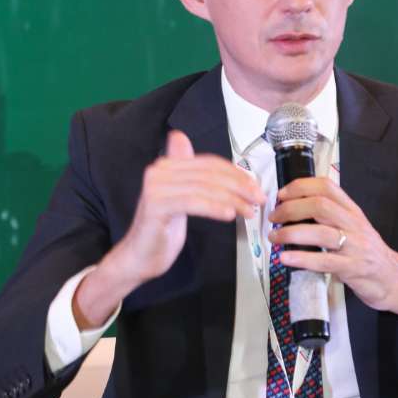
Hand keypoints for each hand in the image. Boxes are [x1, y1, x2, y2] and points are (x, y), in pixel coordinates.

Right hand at [73, 130, 264, 329]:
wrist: (139, 257)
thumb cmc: (162, 230)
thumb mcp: (183, 199)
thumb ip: (193, 176)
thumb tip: (185, 140)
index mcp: (167, 166)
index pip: (210, 163)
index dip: (236, 173)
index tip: (255, 186)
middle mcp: (159, 171)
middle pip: (209, 174)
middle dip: (239, 186)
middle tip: (257, 199)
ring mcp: (156, 187)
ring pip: (205, 188)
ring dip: (233, 200)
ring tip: (248, 211)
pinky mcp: (156, 205)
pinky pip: (193, 202)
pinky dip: (214, 207)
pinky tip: (229, 215)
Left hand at [268, 176, 397, 324]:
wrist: (395, 279)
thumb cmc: (368, 254)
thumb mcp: (354, 227)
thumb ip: (331, 217)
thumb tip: (295, 210)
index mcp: (352, 211)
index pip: (326, 187)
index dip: (300, 187)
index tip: (281, 195)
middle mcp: (354, 224)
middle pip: (320, 206)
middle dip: (291, 209)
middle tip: (274, 218)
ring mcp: (355, 246)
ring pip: (320, 232)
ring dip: (291, 233)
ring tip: (275, 238)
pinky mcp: (353, 268)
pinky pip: (325, 261)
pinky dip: (302, 258)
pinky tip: (286, 259)